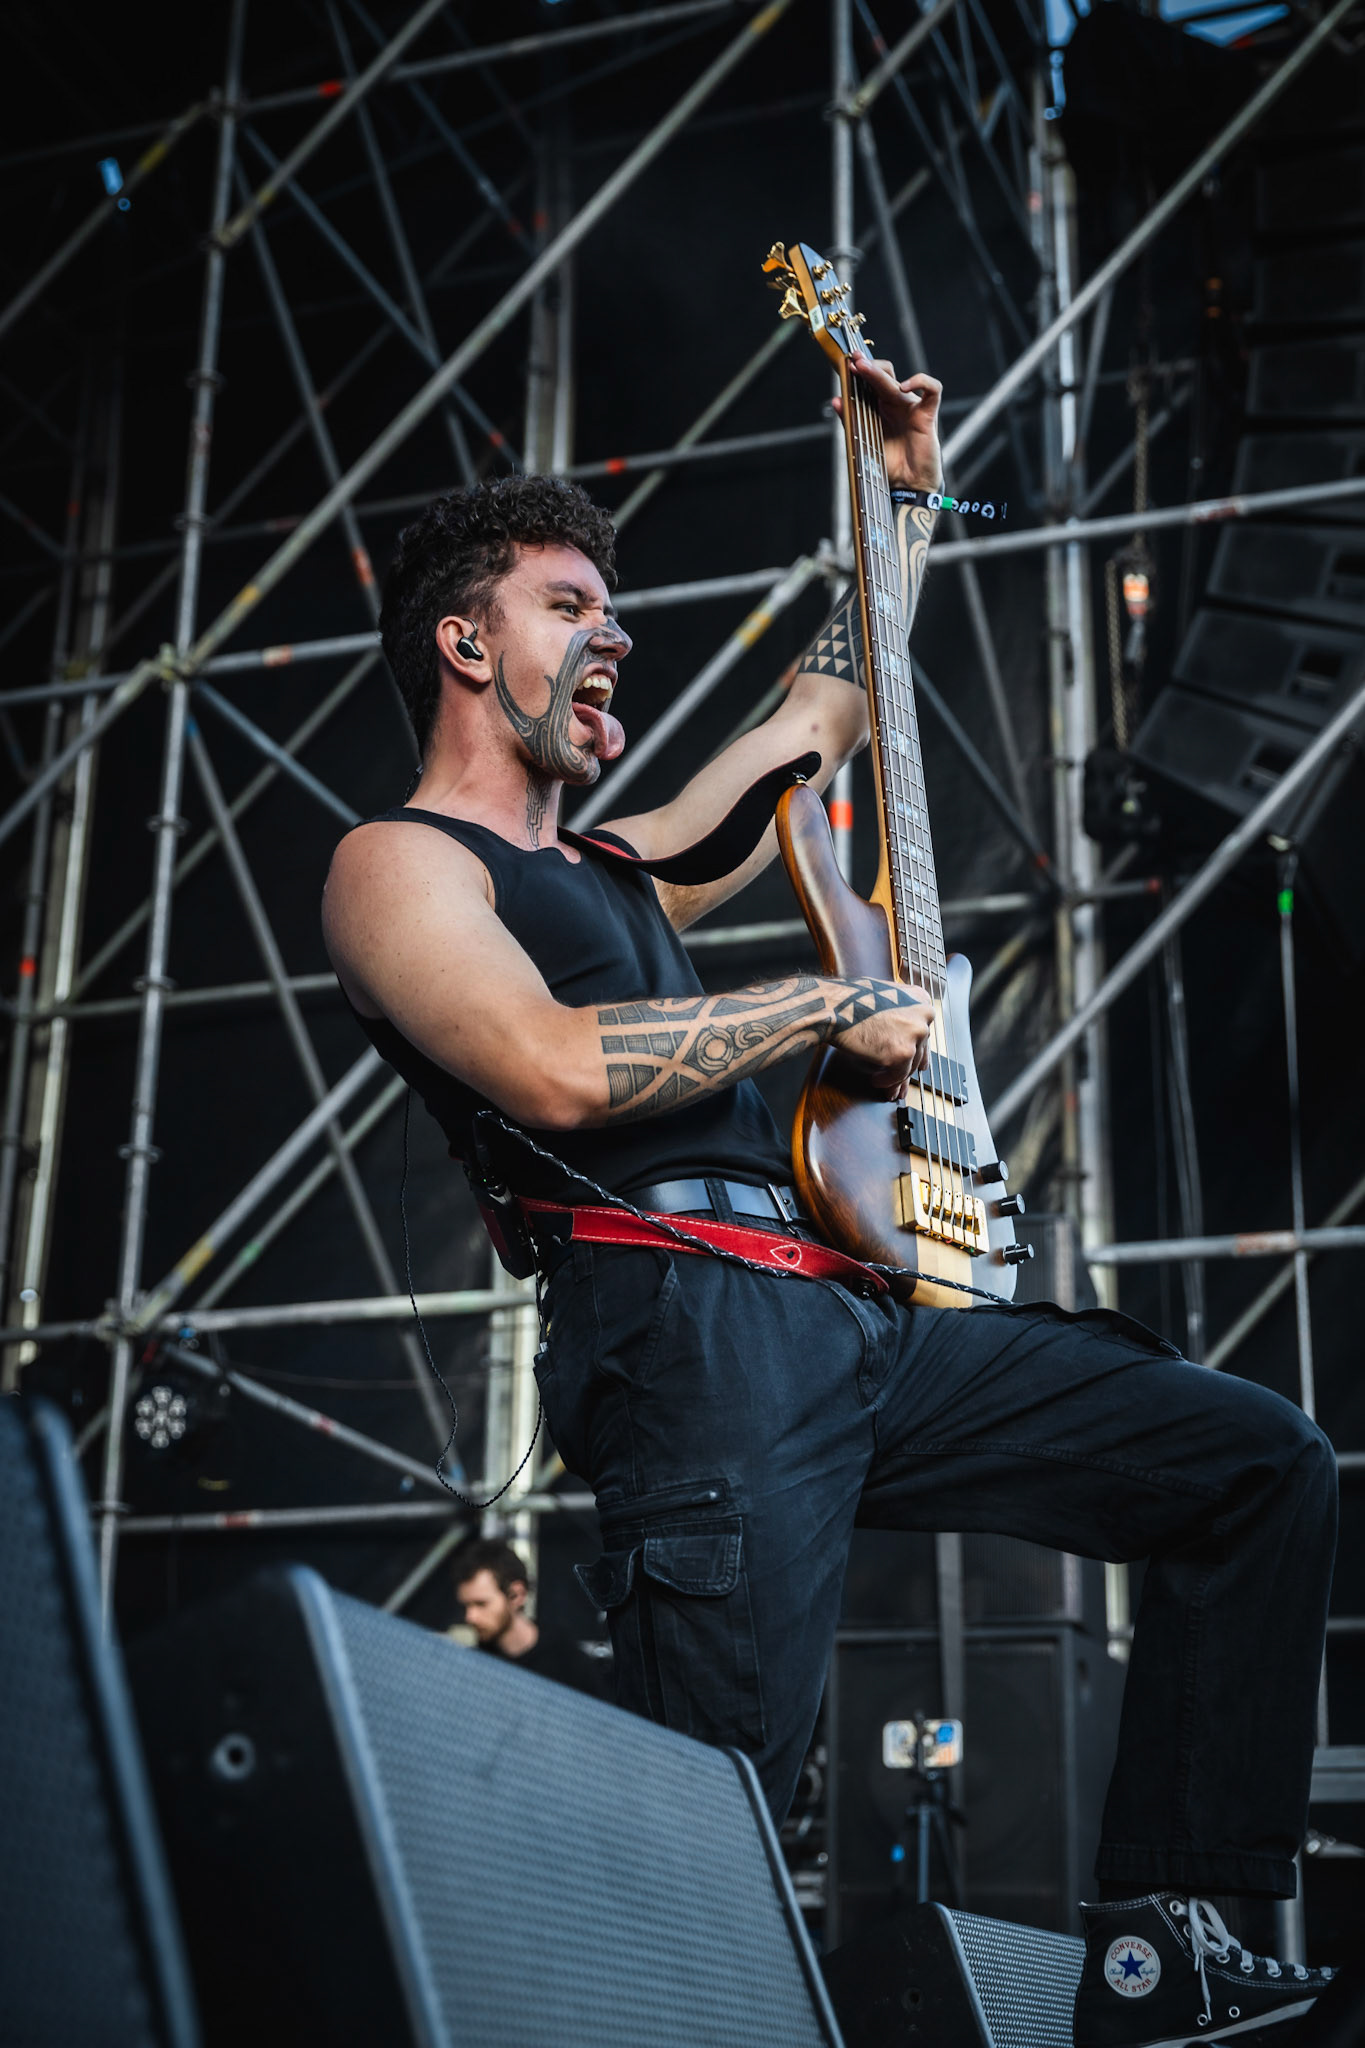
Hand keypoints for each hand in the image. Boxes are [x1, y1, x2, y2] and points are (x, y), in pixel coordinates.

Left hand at [833, 357, 942, 492]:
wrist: (907, 486)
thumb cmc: (887, 465)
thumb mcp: (863, 440)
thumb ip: (850, 420)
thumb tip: (835, 400)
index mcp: (879, 408)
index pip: (870, 381)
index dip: (860, 371)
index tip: (847, 363)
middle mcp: (895, 404)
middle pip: (884, 375)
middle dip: (868, 366)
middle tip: (854, 360)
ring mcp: (911, 407)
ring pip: (899, 381)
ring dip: (880, 373)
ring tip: (865, 369)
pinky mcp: (927, 415)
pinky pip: (932, 390)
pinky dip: (921, 382)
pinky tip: (904, 387)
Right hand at [833, 982, 934, 1097]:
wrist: (835, 1006)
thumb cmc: (850, 1000)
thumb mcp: (883, 997)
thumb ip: (898, 1013)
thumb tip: (900, 1034)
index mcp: (920, 999)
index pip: (922, 1030)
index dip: (916, 1048)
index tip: (914, 1060)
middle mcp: (923, 1014)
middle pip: (918, 1049)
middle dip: (906, 1066)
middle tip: (899, 1080)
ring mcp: (915, 1033)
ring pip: (910, 1064)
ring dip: (896, 1078)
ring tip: (884, 1084)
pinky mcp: (903, 1053)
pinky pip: (898, 1075)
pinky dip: (886, 1081)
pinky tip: (876, 1080)